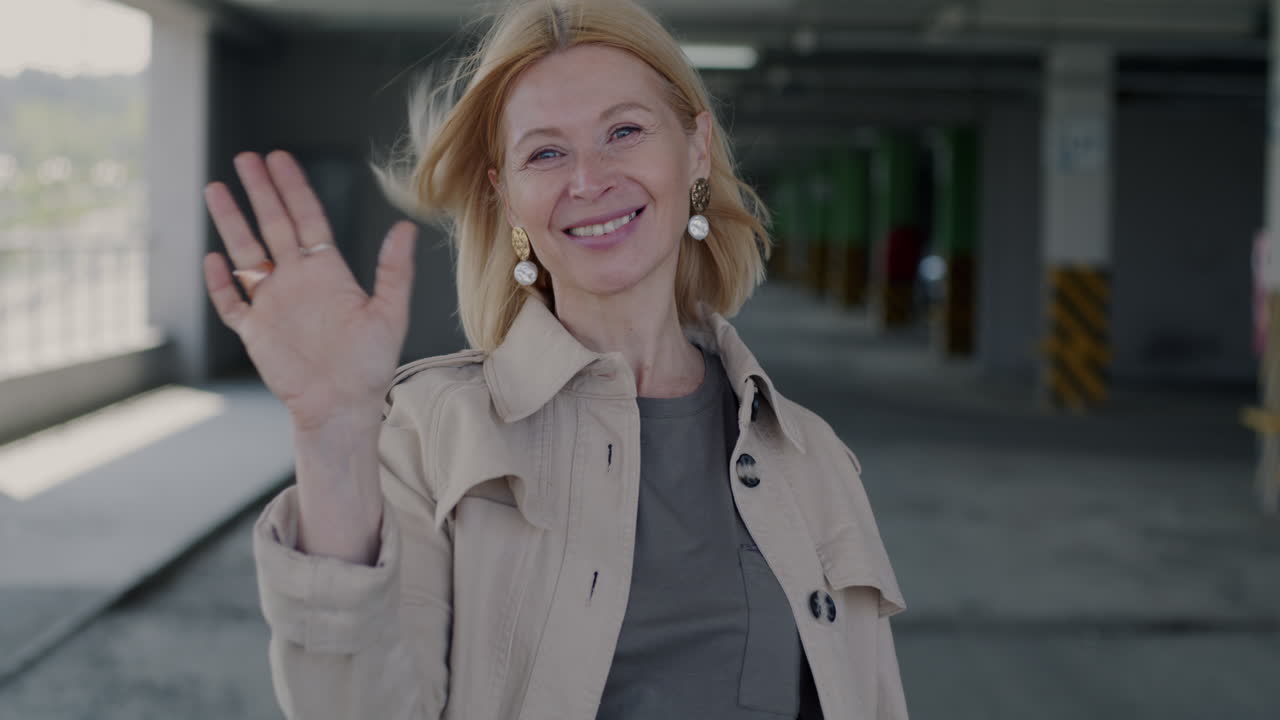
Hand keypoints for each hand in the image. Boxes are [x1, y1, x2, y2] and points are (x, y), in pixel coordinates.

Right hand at [202, 150, 416, 430]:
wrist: (343, 407)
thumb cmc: (371, 365)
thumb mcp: (390, 314)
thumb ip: (395, 271)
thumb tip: (406, 228)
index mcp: (328, 271)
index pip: (307, 218)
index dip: (293, 188)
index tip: (279, 158)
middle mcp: (297, 280)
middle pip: (273, 225)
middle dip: (259, 191)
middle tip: (246, 157)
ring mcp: (273, 303)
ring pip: (246, 254)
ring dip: (231, 223)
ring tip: (216, 189)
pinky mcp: (255, 331)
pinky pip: (232, 302)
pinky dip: (220, 282)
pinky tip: (213, 258)